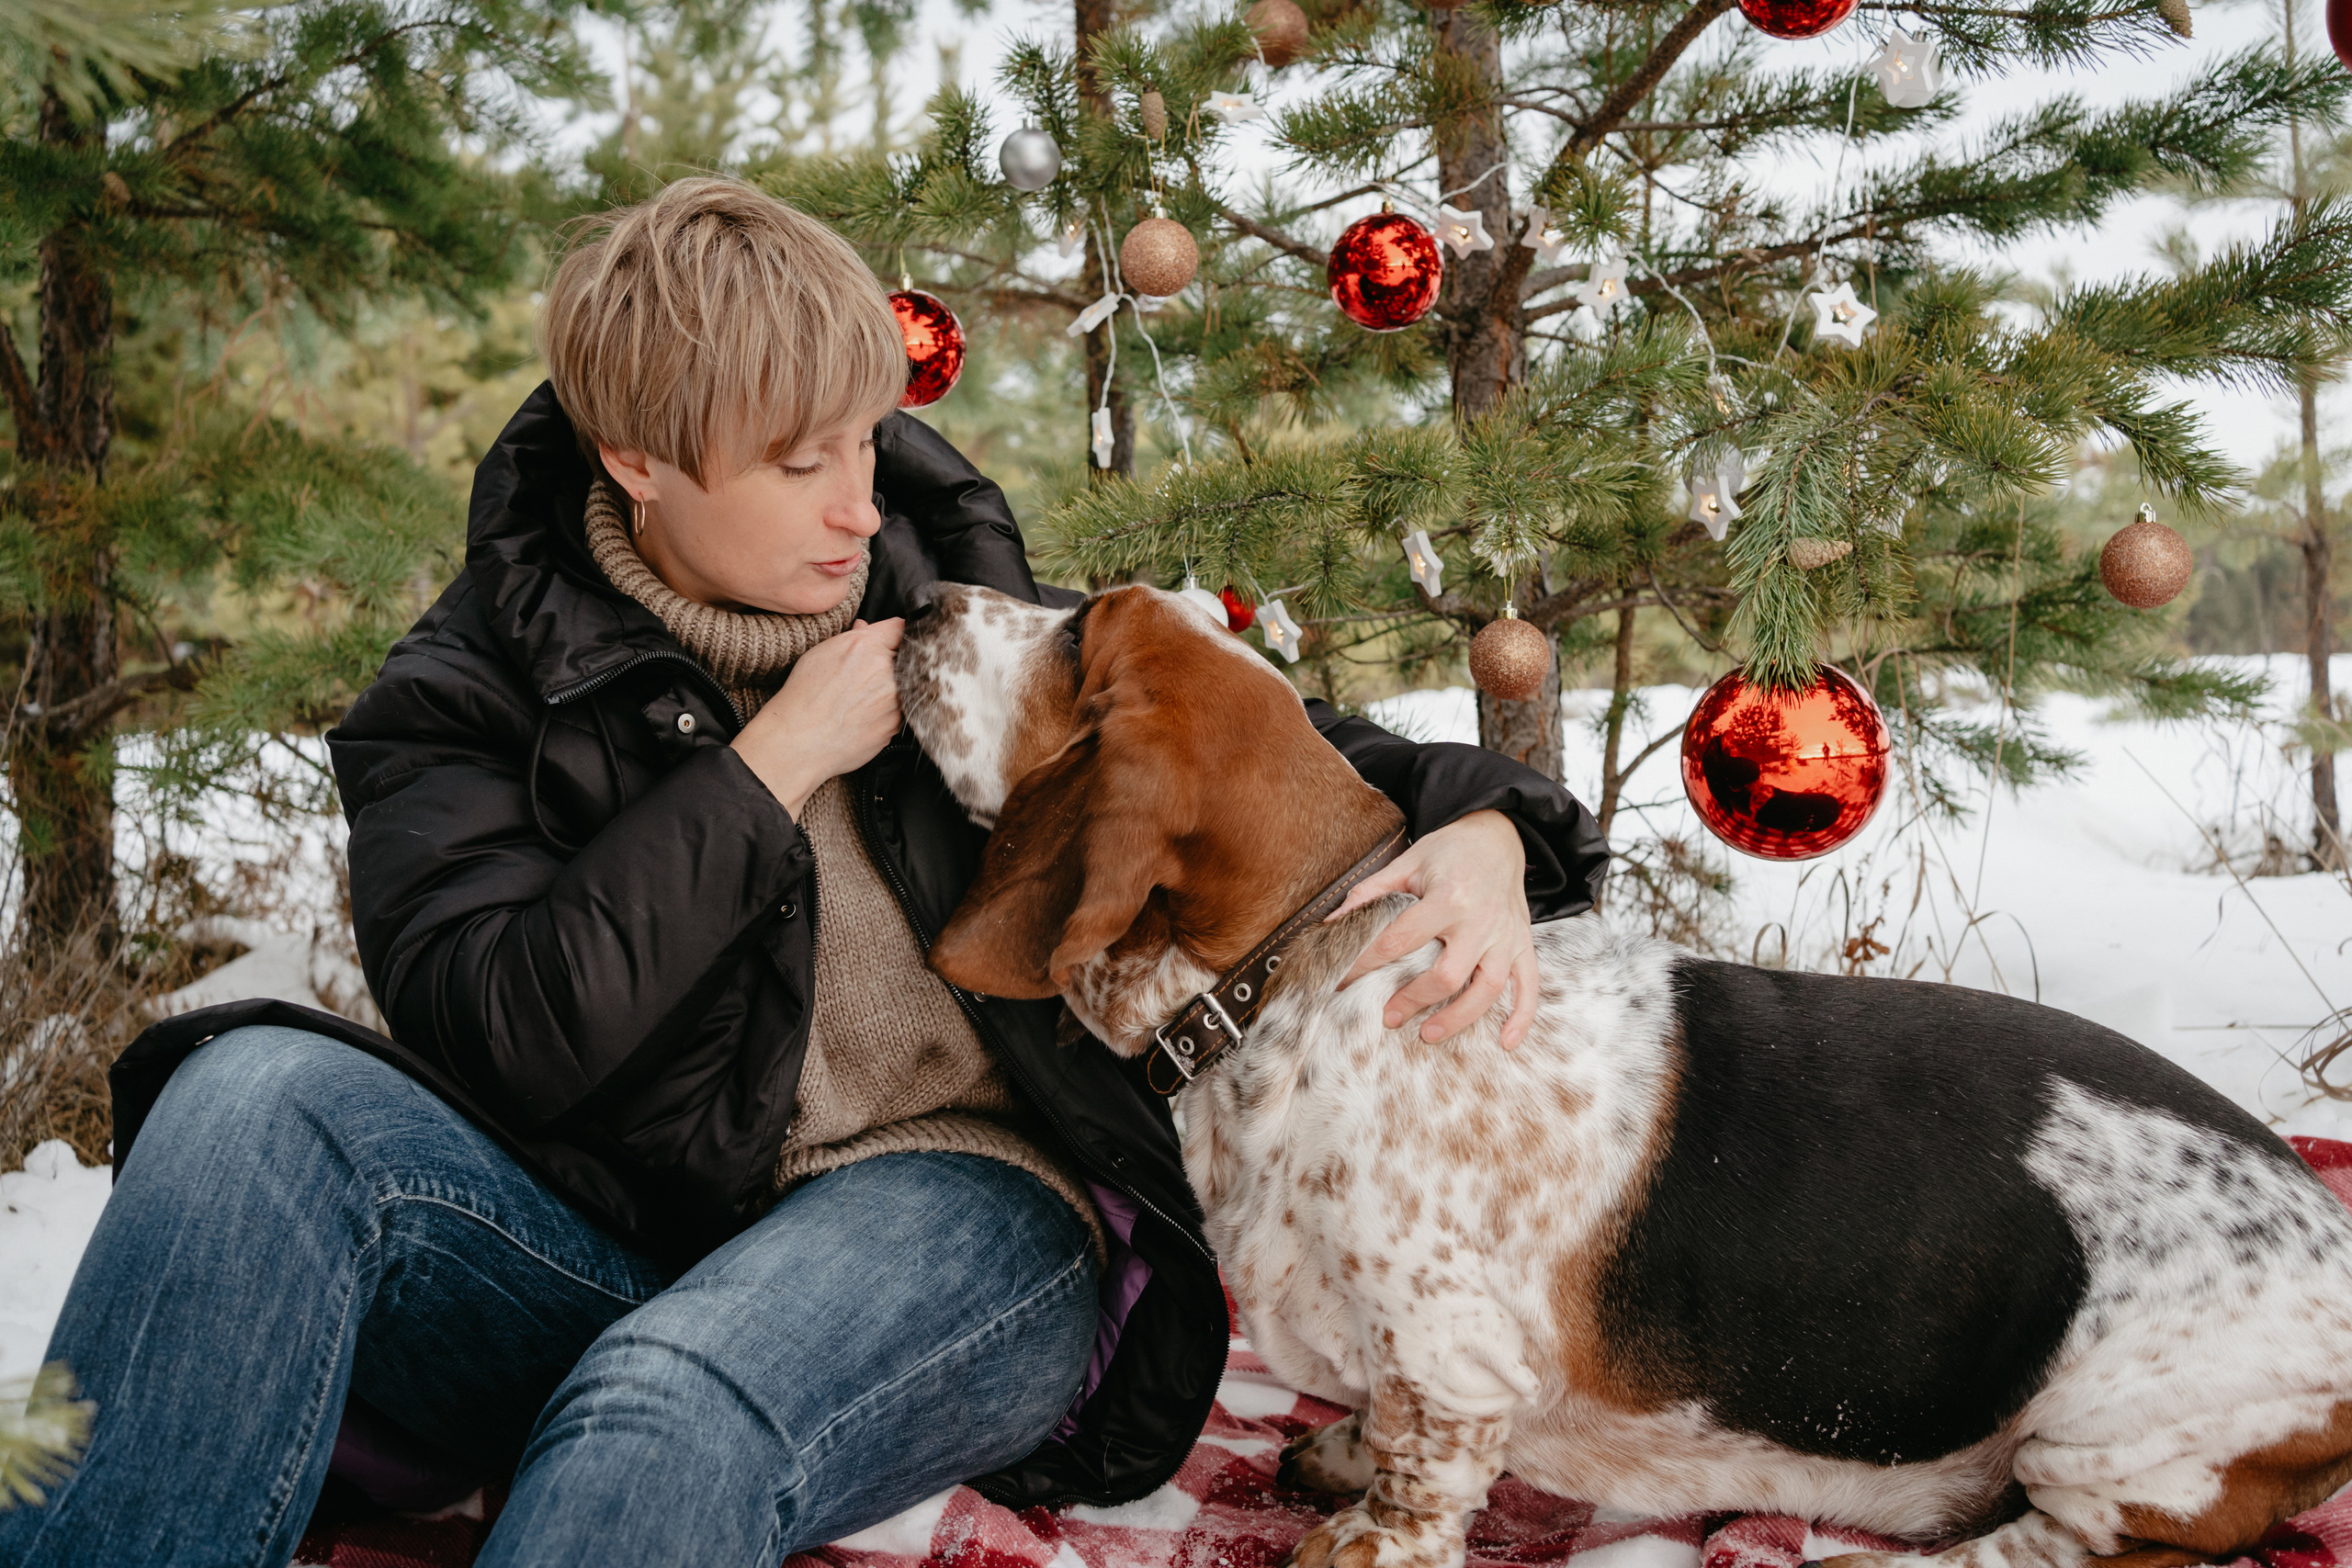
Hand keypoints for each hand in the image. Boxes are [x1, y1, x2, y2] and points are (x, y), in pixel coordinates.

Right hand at [731, 618, 903, 817]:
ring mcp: (895, 702)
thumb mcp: (822, 654)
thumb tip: (867, 628)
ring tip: (859, 699)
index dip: (892, 636)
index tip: (888, 642)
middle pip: (905, 659)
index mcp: (867, 648)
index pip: (899, 629)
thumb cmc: (804, 698)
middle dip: (890, 664)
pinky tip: (861, 715)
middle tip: (864, 677)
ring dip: (890, 689)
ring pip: (904, 687)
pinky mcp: (896, 726)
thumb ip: (854, 637)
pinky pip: (899, 712)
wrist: (799, 741)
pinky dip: (884, 711)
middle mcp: (887, 673)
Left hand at [1327, 810, 1537, 1048]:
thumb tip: (1332, 924)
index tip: (1344, 982)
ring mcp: (1506, 935)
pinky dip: (1522, 1017)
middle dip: (1414, 1000)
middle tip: (1389, 1017)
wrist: (1498, 836)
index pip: (1401, 939)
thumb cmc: (1449, 850)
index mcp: (1448, 897)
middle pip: (1448, 974)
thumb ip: (1371, 893)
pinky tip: (1506, 1042)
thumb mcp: (1407, 862)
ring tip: (1428, 1034)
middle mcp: (1481, 920)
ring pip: (1487, 988)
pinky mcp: (1523, 944)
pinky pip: (1528, 985)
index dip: (1368, 963)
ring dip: (1459, 1018)